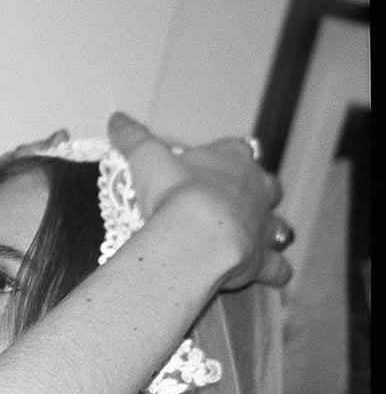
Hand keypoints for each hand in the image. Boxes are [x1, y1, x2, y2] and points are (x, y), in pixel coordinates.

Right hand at [108, 112, 293, 292]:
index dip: (227, 155)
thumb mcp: (146, 158)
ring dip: (272, 229)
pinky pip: (277, 267)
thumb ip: (133, 138)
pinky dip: (277, 271)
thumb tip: (116, 118)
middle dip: (256, 191)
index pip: (236, 149)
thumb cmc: (174, 194)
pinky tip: (276, 275)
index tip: (215, 161)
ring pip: (277, 224)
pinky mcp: (262, 258)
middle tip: (239, 200)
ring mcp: (262, 225)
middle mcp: (255, 189)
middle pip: (266, 184)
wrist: (195, 235)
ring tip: (262, 235)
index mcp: (231, 160)